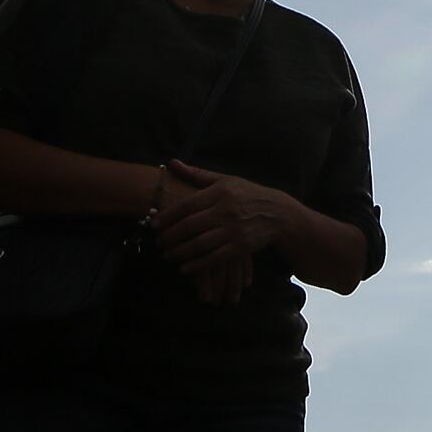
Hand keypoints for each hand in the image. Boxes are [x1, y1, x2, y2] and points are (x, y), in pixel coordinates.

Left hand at [150, 159, 292, 302]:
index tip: (153, 225)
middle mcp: (225, 211)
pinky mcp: (240, 247)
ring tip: (167, 255)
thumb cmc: (248, 194)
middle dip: (169, 237)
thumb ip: (197, 174)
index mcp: (219, 192)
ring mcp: (233, 230)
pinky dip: (197, 265)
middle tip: (158, 242)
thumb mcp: (225, 180)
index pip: (186, 205)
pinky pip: (214, 258)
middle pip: (189, 226)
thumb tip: (172, 162)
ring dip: (179, 252)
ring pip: (199, 244)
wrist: (278, 213)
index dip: (167, 216)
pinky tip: (184, 268)